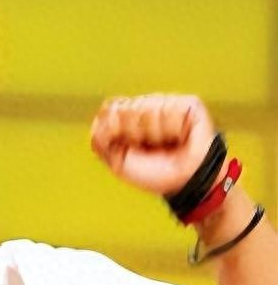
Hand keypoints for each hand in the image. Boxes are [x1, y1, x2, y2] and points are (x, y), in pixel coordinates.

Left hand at [90, 94, 215, 194]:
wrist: (185, 181)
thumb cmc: (154, 173)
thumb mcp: (118, 161)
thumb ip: (101, 139)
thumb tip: (97, 119)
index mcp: (128, 118)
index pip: (109, 109)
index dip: (113, 129)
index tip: (126, 146)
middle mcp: (147, 106)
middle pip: (125, 108)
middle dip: (133, 133)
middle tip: (148, 148)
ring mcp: (167, 104)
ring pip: (145, 109)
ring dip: (153, 134)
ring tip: (165, 144)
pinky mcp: (187, 104)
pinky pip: (168, 111)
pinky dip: (170, 129)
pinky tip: (179, 137)